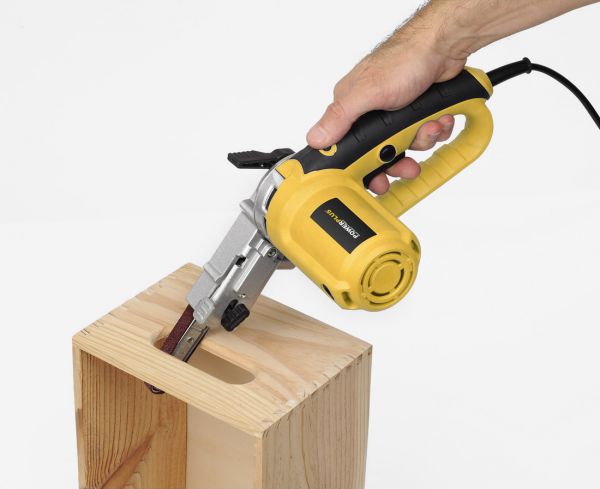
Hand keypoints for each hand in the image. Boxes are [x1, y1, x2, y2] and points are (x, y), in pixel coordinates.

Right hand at [306, 19, 465, 193]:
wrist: (443, 46)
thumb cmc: (404, 60)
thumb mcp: (367, 92)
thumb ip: (341, 117)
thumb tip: (315, 139)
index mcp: (351, 109)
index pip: (348, 148)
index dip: (362, 168)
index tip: (375, 180)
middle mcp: (371, 114)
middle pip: (381, 154)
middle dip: (399, 160)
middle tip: (407, 166)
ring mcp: (395, 115)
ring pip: (406, 147)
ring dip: (421, 140)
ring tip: (429, 127)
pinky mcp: (416, 114)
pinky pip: (424, 136)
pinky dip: (435, 130)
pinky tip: (438, 118)